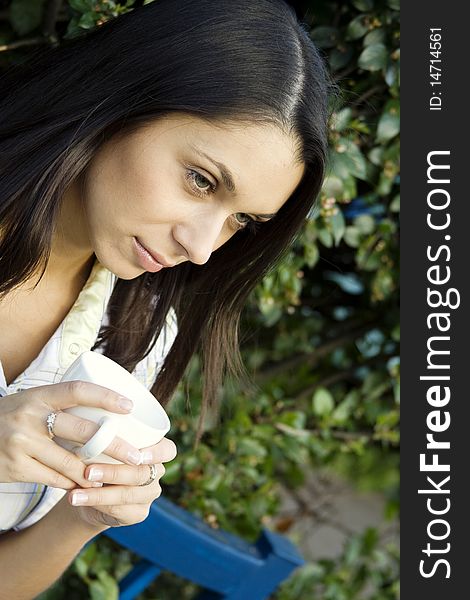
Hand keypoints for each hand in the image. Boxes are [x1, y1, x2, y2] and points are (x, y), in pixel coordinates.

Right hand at [0, 381, 144, 488]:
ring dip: (95, 473)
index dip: (106, 396)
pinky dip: (71, 483)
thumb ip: (61, 404)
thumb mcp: (32, 402)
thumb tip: (108, 408)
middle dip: (114, 445)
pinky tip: (84, 486)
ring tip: (114, 476)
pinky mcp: (16, 469)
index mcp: (38, 396)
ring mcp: (22, 444)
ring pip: (71, 462)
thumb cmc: (11, 417)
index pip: (78, 390)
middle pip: (82, 431)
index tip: (129, 406)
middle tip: (136, 455)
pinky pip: (54, 479)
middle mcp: (30, 417)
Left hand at [67, 437, 176, 528]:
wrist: (88, 489)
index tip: (138, 455)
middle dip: (113, 473)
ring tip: (74, 494)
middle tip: (88, 473)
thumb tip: (85, 430)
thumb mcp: (101, 443)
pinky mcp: (139, 513)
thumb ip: (102, 438)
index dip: (157, 453)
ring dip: (99, 494)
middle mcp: (156, 472)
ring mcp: (149, 494)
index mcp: (155, 449)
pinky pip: (120, 511)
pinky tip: (80, 501)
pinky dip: (97, 505)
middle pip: (141, 473)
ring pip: (127, 494)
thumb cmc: (95, 455)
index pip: (168, 450)